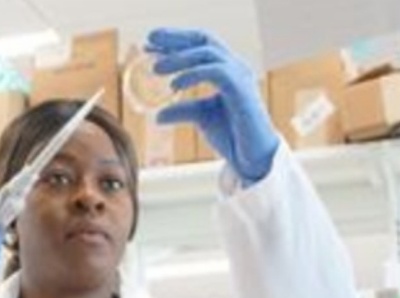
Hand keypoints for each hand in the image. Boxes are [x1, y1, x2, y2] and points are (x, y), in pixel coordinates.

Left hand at [148, 28, 279, 183]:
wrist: (251, 157)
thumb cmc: (232, 136)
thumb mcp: (201, 117)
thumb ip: (181, 110)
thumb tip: (157, 116)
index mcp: (226, 70)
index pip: (200, 45)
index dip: (175, 41)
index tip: (149, 44)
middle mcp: (235, 67)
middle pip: (204, 39)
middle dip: (175, 38)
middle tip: (149, 40)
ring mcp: (240, 76)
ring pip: (208, 52)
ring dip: (180, 57)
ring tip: (156, 68)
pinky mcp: (241, 89)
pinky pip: (215, 72)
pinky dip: (193, 74)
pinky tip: (174, 85)